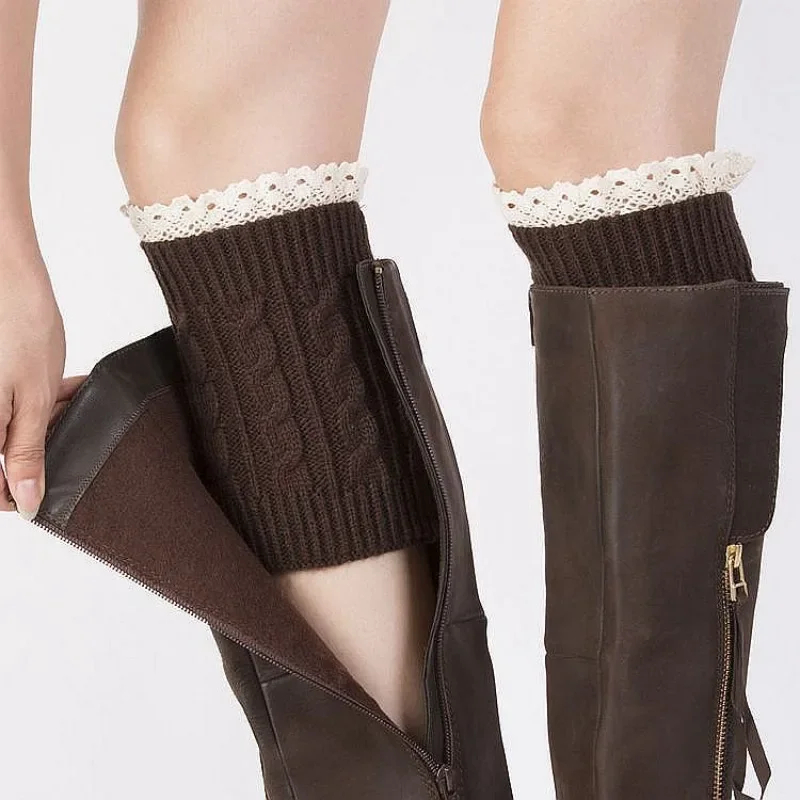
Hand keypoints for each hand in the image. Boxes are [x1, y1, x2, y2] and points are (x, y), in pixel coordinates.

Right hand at [0, 264, 66, 519]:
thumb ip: (27, 452)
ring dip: (44, 417)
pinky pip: (11, 399)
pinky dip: (36, 396)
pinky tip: (64, 380)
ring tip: (70, 393)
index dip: (20, 492)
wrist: (3, 266)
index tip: (51, 486)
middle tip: (68, 420)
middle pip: (4, 451)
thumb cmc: (19, 325)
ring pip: (13, 424)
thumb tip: (25, 502)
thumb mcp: (32, 397)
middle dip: (41, 443)